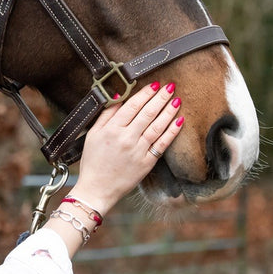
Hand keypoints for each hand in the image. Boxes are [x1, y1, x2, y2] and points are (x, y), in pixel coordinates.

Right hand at [73, 82, 183, 215]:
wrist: (97, 188)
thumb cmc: (93, 161)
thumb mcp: (93, 134)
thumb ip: (106, 114)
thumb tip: (118, 96)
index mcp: (112, 129)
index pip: (132, 106)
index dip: (145, 94)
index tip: (154, 84)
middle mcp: (126, 138)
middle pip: (147, 113)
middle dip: (160, 98)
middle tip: (171, 86)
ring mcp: (138, 151)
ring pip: (157, 127)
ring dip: (169, 111)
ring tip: (177, 100)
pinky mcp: (147, 163)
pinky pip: (162, 144)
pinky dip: (172, 132)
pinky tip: (179, 121)